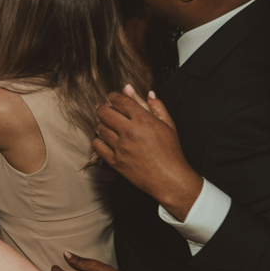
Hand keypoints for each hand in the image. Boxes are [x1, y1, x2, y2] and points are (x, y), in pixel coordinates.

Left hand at [94, 85, 202, 220]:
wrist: (169, 178)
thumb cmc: (171, 151)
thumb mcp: (168, 125)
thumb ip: (156, 106)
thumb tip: (147, 92)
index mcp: (143, 120)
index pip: (121, 101)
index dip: (114, 96)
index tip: (112, 97)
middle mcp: (129, 132)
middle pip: (105, 112)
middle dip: (103, 108)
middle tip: (105, 109)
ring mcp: (120, 147)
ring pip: (100, 128)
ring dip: (101, 123)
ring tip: (107, 125)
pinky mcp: (115, 161)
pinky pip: (98, 146)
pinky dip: (98, 140)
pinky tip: (104, 139)